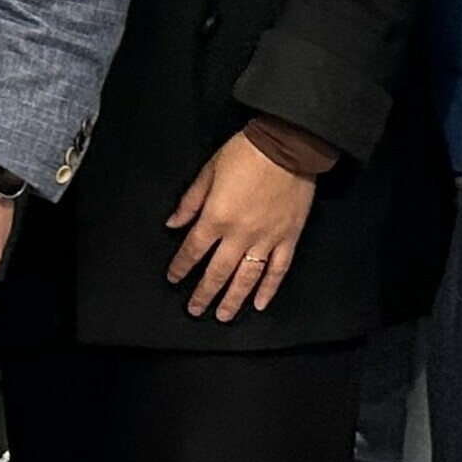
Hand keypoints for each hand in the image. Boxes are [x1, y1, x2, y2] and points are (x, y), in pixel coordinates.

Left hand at [162, 131, 313, 320]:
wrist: (288, 145)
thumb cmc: (247, 153)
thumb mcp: (208, 171)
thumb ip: (190, 201)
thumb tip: (173, 223)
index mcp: (216, 217)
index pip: (193, 250)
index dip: (181, 267)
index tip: (174, 278)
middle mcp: (240, 234)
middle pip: (217, 271)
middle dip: (203, 293)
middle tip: (195, 310)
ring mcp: (266, 238)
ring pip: (247, 277)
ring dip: (233, 299)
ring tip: (223, 315)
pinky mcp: (288, 237)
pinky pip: (278, 270)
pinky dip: (269, 289)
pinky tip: (259, 303)